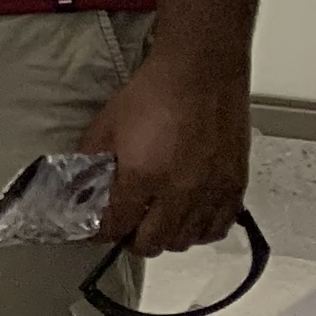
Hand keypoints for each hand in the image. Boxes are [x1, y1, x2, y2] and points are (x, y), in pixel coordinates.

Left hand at [81, 47, 247, 256]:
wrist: (202, 72)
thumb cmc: (152, 94)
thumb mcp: (106, 126)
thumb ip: (91, 163)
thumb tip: (80, 190)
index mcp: (142, 176)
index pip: (115, 226)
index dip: (100, 233)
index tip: (95, 230)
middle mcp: (179, 191)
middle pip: (151, 243)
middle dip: (131, 240)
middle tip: (125, 226)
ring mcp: (211, 191)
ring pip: (185, 241)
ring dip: (165, 236)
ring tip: (156, 221)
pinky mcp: (235, 185)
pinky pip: (217, 228)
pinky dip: (200, 230)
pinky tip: (188, 218)